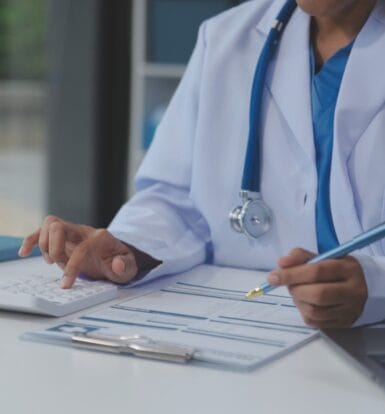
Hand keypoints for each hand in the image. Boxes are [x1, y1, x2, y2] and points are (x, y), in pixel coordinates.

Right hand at [19, 215, 138, 287]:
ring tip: (51, 262)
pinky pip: (43, 231)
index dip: (72, 266)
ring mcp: (72, 232)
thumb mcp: (128, 267)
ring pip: (50, 224)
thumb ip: (125, 266)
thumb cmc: (120, 262)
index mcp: (101, 237)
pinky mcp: (63, 237)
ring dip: (45, 245)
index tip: (66, 284)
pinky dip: (31, 240)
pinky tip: (24, 252)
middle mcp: (84, 231)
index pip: (82, 247)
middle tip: (57, 265)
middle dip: (54, 248)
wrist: (116, 256)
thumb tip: (116, 264)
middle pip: (60, 226)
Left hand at [267, 248, 367, 328]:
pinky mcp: (343, 323)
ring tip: (298, 292)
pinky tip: (305, 302)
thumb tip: (281, 263)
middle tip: (289, 285)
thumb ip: (300, 256)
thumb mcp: (322, 256)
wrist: (361, 286)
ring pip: (315, 310)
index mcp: (347, 269)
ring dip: (298, 301)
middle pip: (317, 294)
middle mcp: (352, 291)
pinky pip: (315, 322)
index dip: (292, 274)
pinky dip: (303, 311)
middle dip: (295, 289)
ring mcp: (350, 310)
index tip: (273, 277)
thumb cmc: (336, 268)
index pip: (317, 271)